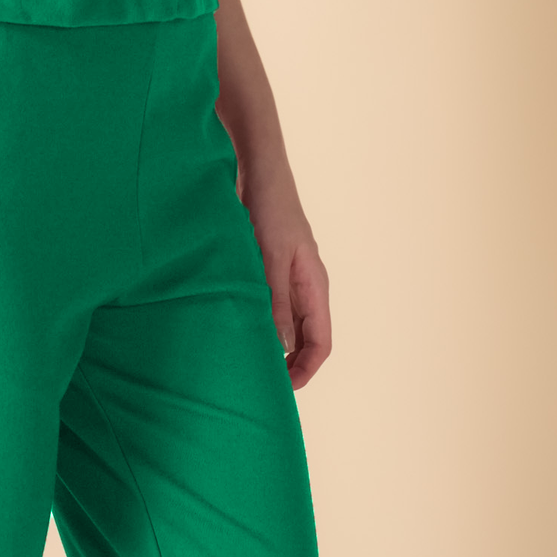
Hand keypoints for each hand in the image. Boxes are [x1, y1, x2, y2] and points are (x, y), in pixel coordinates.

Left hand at [243, 168, 331, 388]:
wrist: (256, 167)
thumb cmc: (270, 207)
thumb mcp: (271, 257)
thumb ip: (275, 302)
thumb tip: (280, 348)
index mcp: (314, 284)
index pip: (321, 342)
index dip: (306, 370)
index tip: (284, 389)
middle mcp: (303, 285)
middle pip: (304, 338)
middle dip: (288, 363)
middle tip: (258, 382)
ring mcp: (285, 276)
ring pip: (284, 323)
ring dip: (270, 343)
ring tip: (245, 360)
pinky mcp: (265, 267)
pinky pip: (267, 304)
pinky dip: (256, 320)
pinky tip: (235, 327)